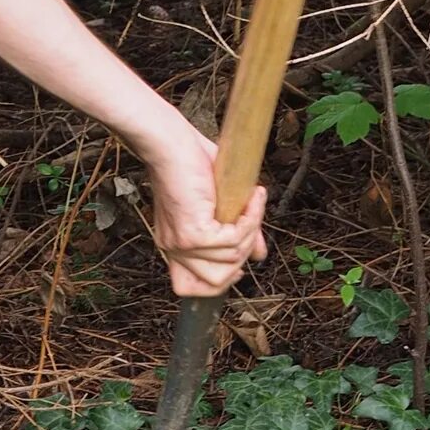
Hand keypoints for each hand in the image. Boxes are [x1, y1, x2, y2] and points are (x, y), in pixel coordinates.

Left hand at [144, 121, 266, 298]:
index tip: (239, 265)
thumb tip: (259, 255)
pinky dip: (250, 220)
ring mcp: (181, 244)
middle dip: (243, 254)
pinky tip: (251, 198)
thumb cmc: (190, 162)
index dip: (217, 282)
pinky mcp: (193, 234)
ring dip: (250, 232)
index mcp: (174, 244)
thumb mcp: (219, 204)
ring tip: (252, 203)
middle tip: (250, 220)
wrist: (170, 142)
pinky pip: (234, 241)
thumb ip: (237, 233)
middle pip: (217, 282)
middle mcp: (173, 249)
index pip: (188, 287)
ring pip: (231, 261)